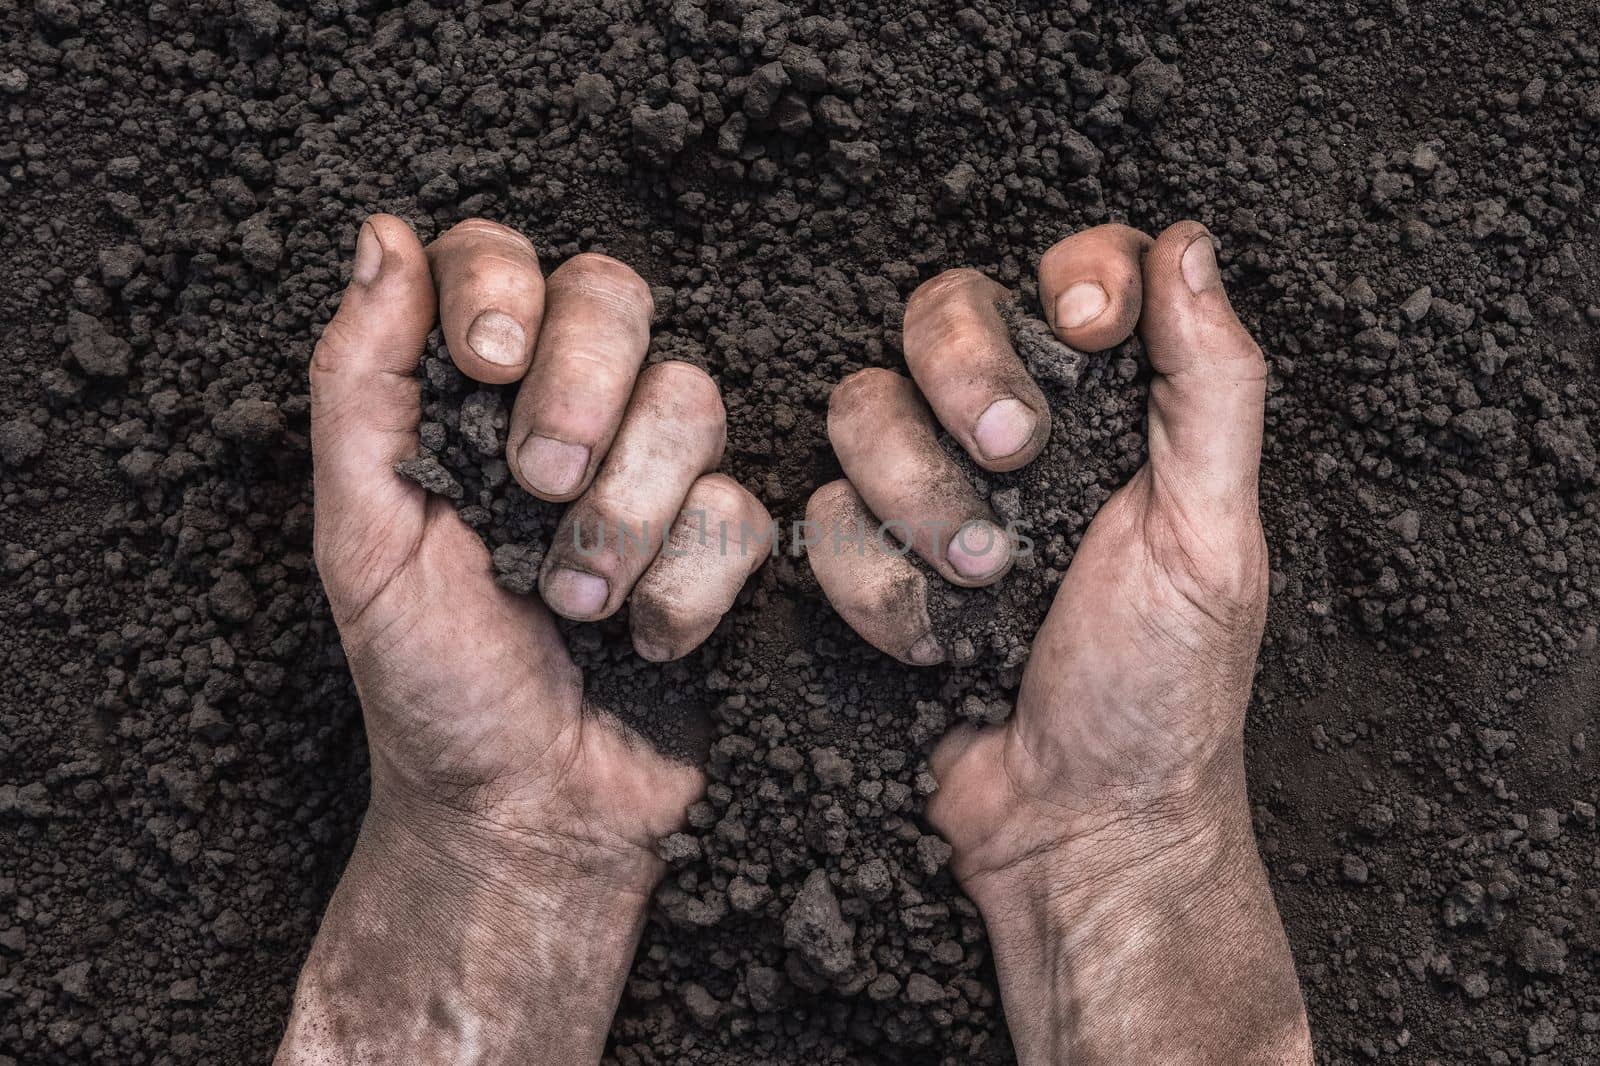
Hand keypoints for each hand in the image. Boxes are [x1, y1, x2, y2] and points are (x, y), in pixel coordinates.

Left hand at [278, 215, 766, 1063]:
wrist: (530, 806)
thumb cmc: (432, 681)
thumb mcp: (361, 538)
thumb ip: (361, 387)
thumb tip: (382, 234)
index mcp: (469, 398)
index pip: (502, 259)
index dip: (504, 287)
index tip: (483, 365)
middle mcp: (569, 411)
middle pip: (615, 295)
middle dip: (581, 390)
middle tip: (534, 487)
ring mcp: (655, 472)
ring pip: (691, 400)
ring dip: (625, 517)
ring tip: (575, 603)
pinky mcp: (724, 540)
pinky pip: (740, 511)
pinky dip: (682, 591)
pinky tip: (641, 643)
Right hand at [806, 222, 1309, 1062]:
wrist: (1074, 824)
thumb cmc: (1162, 693)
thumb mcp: (1215, 535)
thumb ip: (1212, 385)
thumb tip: (1190, 243)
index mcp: (1117, 413)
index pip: (1073, 271)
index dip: (1068, 274)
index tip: (1085, 329)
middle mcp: (1019, 436)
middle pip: (939, 312)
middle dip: (961, 372)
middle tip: (1014, 452)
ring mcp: (934, 494)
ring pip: (860, 409)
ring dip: (918, 498)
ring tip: (985, 580)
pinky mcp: (872, 561)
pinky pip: (826, 520)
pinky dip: (881, 588)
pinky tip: (939, 642)